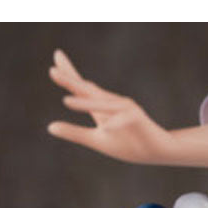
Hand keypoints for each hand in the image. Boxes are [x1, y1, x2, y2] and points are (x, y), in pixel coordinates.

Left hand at [46, 49, 173, 164]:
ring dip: (86, 104)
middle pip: (88, 91)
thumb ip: (74, 133)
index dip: (68, 75)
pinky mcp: (138, 120)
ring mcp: (126, 110)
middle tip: (52, 71)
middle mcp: (112, 103)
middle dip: (71, 81)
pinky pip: (124, 121)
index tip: (56, 56)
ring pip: (103, 105)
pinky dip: (115, 124)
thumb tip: (49, 127)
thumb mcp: (97, 140)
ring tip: (66, 101)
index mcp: (100, 106)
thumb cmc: (129, 143)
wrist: (157, 151)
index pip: (82, 88)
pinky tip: (106, 127)